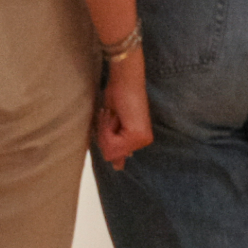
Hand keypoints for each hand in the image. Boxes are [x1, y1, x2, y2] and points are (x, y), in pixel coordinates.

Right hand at [95, 48, 152, 170]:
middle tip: (112, 115)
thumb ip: (116, 147)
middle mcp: (143, 142)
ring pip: (109, 150)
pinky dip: (105, 127)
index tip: (111, 118)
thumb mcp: (112, 124)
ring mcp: (141, 139)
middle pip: (110, 155)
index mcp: (140, 140)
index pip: (113, 156)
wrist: (125, 79)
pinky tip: (113, 114)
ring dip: (104, 129)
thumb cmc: (117, 94)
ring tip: (113, 114)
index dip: (104, 137)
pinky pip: (110, 142)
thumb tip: (118, 168)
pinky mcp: (136, 135)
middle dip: (104, 135)